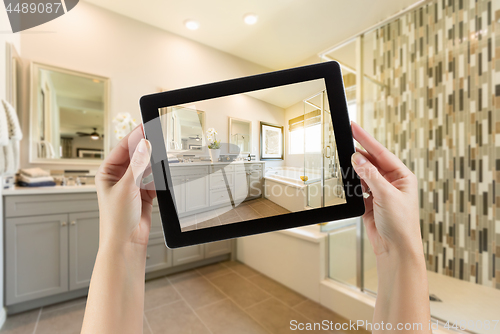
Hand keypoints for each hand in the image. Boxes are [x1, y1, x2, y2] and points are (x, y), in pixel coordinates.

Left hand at [95, 124, 155, 247]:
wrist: (126, 243)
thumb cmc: (115, 220)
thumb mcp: (126, 187)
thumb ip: (137, 165)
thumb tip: (143, 145)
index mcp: (106, 173)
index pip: (121, 149)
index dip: (133, 137)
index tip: (145, 126)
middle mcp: (118, 178)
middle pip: (135, 156)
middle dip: (146, 150)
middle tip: (158, 139)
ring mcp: (132, 186)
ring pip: (146, 167)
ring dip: (154, 165)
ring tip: (163, 158)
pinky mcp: (144, 194)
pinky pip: (154, 179)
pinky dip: (159, 177)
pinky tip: (163, 174)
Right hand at [351, 122, 420, 257]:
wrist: (395, 249)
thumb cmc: (401, 225)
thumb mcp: (386, 195)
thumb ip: (370, 175)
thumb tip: (357, 158)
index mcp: (403, 176)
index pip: (381, 152)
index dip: (367, 139)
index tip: (354, 127)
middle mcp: (392, 182)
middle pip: (372, 161)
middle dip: (359, 154)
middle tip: (344, 140)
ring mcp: (381, 192)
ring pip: (363, 174)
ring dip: (354, 170)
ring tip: (345, 164)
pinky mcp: (370, 202)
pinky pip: (358, 187)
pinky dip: (352, 184)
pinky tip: (348, 181)